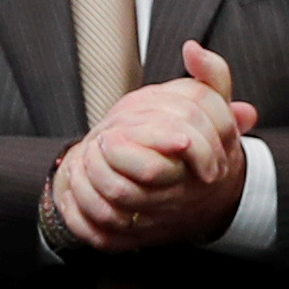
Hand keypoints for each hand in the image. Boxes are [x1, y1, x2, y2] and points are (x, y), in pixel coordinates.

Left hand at [47, 43, 259, 252]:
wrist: (214, 195)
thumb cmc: (213, 146)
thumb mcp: (217, 108)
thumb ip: (211, 76)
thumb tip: (191, 48)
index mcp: (194, 173)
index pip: (152, 169)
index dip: (123, 150)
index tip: (111, 130)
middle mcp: (174, 202)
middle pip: (124, 193)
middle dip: (99, 168)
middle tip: (93, 143)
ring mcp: (156, 223)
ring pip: (110, 215)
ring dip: (86, 188)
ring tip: (78, 163)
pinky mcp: (137, 239)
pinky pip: (103, 237)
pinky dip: (81, 218)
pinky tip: (71, 196)